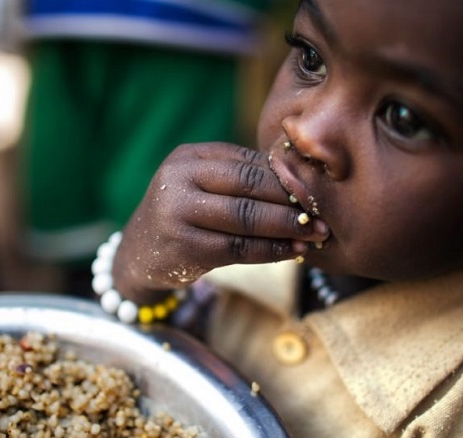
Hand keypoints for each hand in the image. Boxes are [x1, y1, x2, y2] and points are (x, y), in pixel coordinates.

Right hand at [112, 142, 329, 302]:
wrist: (138, 255)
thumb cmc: (183, 216)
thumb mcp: (202, 186)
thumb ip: (240, 179)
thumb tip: (304, 180)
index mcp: (190, 156)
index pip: (249, 161)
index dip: (287, 177)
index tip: (319, 189)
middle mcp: (180, 178)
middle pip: (249, 185)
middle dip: (292, 200)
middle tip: (324, 212)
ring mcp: (177, 212)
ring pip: (246, 218)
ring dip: (287, 227)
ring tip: (316, 234)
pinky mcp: (183, 246)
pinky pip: (238, 248)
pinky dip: (271, 251)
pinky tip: (293, 252)